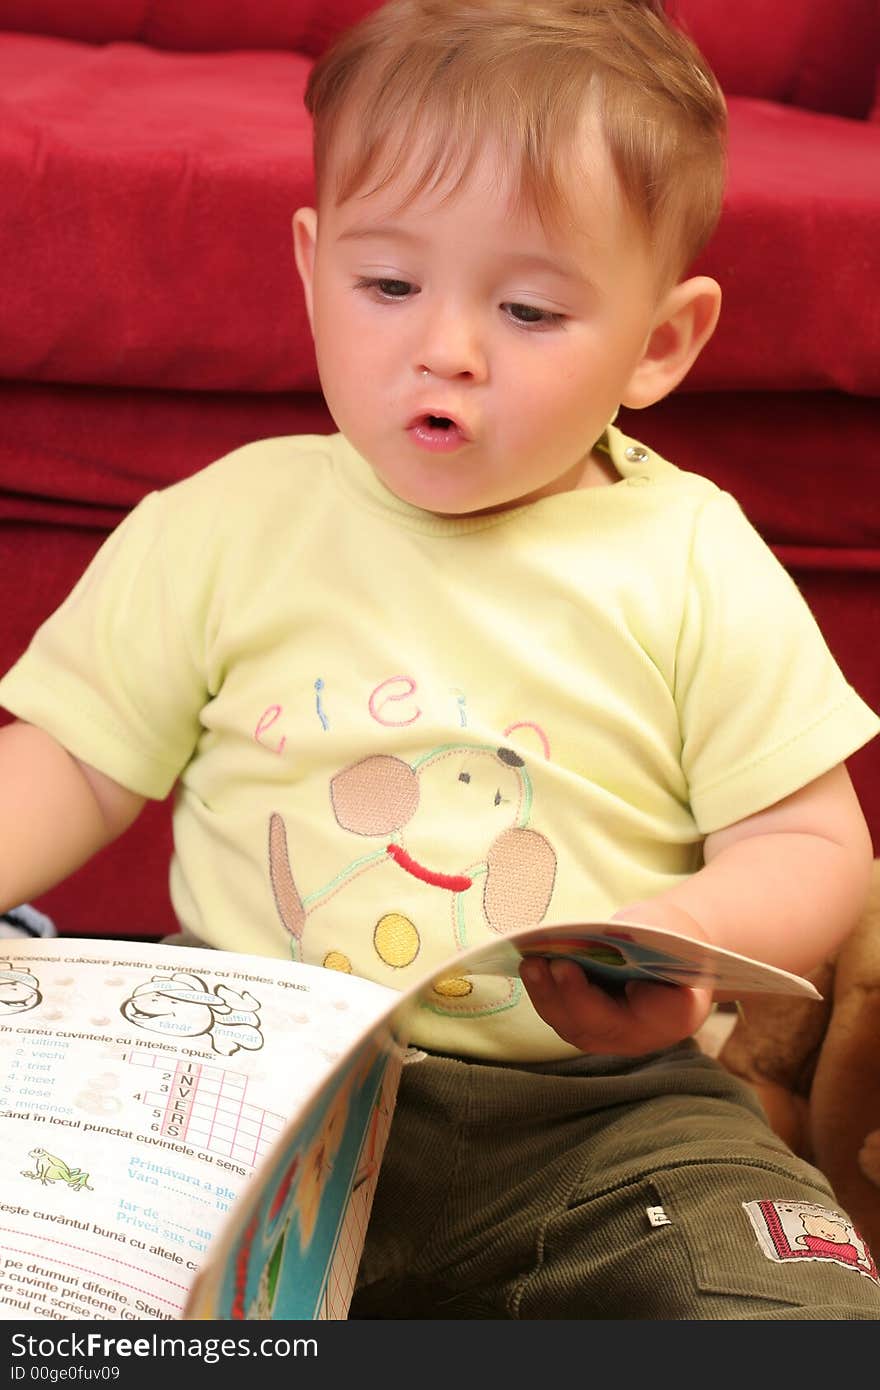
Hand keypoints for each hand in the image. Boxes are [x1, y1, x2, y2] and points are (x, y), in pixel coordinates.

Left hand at [519, 897, 713, 1055]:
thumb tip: (611, 934)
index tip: (632, 983)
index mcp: (678, 1011)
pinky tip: (530, 967)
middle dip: (577, 997)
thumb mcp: (664, 926)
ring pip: (575, 1026)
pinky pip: (561, 1017)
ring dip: (549, 996)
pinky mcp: (585, 1028)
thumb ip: (647, 933)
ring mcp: (610, 1038)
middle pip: (606, 1025)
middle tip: (559, 966)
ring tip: (532, 964)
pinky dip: (544, 993)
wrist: (660, 955)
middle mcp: (642, 1035)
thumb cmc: (665, 936)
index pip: (667, 1014)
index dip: (650, 1001)